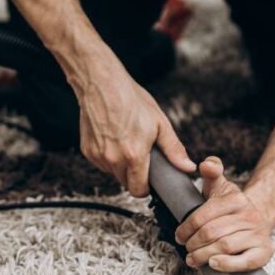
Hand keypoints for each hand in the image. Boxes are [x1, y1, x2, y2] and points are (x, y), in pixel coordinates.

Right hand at [77, 74, 195, 196]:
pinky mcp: (87, 151)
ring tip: (126, 143)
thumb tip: (187, 166)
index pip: (138, 190)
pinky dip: (108, 157)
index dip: (146, 188)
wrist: (102, 84)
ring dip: (121, 166)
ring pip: (113, 173)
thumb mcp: (159, 123)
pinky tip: (113, 139)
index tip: (149, 180)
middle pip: (125, 183)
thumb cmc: (130, 99)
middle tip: (140, 156)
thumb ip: (173, 149)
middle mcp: (114, 159)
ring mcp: (98, 156)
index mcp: (134, 155)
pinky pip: (101, 163)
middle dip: (134, 175)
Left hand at [174, 157, 274, 272]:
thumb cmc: (231, 208)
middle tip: (186, 249)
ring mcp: (259, 234)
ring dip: (203, 255)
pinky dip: (227, 265)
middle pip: (212, 233)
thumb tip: (206, 164)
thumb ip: (212, 172)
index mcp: (237, 198)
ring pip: (224, 246)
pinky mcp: (265, 252)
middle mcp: (251, 215)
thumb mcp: (220, 187)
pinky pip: (245, 262)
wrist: (257, 221)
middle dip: (193, 244)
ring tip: (193, 259)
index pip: (204, 215)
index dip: (186, 228)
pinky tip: (213, 264)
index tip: (179, 237)